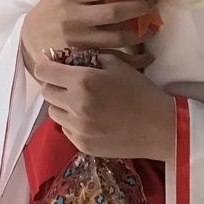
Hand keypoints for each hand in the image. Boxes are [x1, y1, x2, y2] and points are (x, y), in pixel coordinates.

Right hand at [20, 0, 158, 68]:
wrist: (32, 36)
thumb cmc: (52, 5)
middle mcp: (73, 16)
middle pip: (116, 12)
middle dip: (141, 5)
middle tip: (155, 0)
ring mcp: (77, 39)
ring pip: (117, 37)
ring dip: (141, 32)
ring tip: (153, 26)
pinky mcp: (81, 56)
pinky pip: (112, 56)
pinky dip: (132, 56)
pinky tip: (144, 51)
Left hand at [34, 53, 175, 162]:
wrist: (160, 127)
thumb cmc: (139, 91)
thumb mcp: (116, 64)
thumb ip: (87, 58)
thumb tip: (66, 59)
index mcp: (82, 81)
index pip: (43, 71)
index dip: (47, 66)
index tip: (56, 67)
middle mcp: (75, 105)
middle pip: (46, 91)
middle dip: (55, 84)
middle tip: (71, 84)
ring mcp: (78, 128)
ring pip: (53, 111)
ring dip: (62, 104)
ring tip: (82, 102)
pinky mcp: (82, 145)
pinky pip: (65, 129)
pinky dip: (72, 122)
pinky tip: (91, 118)